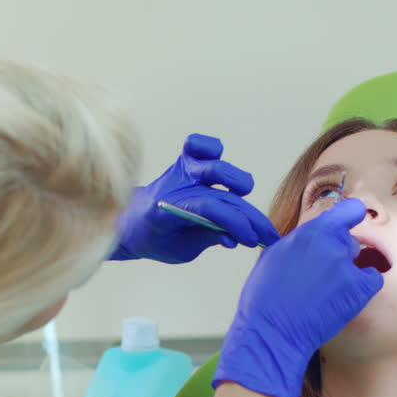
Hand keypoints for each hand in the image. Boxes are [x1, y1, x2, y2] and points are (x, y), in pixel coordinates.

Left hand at [109, 134, 278, 262]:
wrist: (131, 221)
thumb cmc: (158, 239)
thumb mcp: (181, 251)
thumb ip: (208, 239)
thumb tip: (236, 237)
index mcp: (167, 211)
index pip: (210, 209)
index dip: (236, 224)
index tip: (253, 241)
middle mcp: (175, 186)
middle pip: (221, 193)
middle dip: (249, 216)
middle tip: (265, 234)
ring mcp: (179, 170)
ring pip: (214, 164)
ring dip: (236, 181)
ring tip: (245, 198)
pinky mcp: (184, 161)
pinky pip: (198, 145)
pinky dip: (212, 148)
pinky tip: (221, 163)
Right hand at [213, 199, 383, 396]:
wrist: (272, 332)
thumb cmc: (265, 298)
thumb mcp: (274, 255)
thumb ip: (300, 239)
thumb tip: (312, 234)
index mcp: (312, 232)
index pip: (350, 210)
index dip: (350, 218)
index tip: (347, 225)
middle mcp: (333, 244)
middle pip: (349, 241)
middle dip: (339, 254)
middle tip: (320, 276)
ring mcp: (348, 267)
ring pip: (359, 261)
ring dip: (348, 272)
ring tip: (326, 293)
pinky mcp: (360, 290)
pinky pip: (373, 279)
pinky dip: (363, 287)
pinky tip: (344, 298)